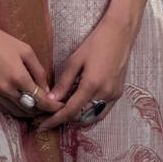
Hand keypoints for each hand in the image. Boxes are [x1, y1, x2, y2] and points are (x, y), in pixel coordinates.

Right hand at [0, 15, 63, 120]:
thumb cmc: (0, 41)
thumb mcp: (25, 50)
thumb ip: (38, 71)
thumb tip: (46, 89)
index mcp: (18, 77)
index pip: (41, 100)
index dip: (53, 107)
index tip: (61, 107)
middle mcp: (7, 90)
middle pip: (30, 110)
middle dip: (43, 110)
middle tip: (50, 107)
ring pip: (18, 113)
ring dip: (30, 112)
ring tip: (37, 107)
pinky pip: (5, 109)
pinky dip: (16, 109)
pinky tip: (21, 103)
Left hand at [37, 0, 156, 130]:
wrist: (119, 34)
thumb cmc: (95, 43)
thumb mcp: (76, 60)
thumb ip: (64, 82)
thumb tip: (52, 99)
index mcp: (91, 86)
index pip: (70, 111)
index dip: (55, 120)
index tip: (42, 126)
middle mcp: (104, 95)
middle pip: (81, 117)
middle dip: (65, 121)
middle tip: (49, 119)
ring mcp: (113, 96)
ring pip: (92, 117)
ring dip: (77, 119)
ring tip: (61, 115)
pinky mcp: (118, 94)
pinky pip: (101, 111)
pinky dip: (89, 113)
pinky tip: (79, 108)